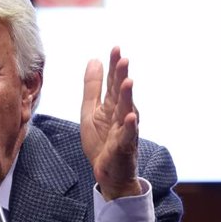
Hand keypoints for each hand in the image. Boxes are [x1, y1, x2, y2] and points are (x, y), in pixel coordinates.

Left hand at [80, 47, 140, 199]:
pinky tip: (130, 116)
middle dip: (122, 76)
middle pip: (122, 93)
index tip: (115, 48)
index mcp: (112, 106)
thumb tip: (94, 60)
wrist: (108, 173)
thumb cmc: (101, 142)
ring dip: (128, 97)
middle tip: (123, 59)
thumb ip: (92, 88)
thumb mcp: (90, 112)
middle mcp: (122, 115)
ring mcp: (125, 130)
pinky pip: (127, 136)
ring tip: (128, 81)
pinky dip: (129, 126)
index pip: (113, 83)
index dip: (114, 66)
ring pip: (127, 111)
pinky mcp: (124, 147)